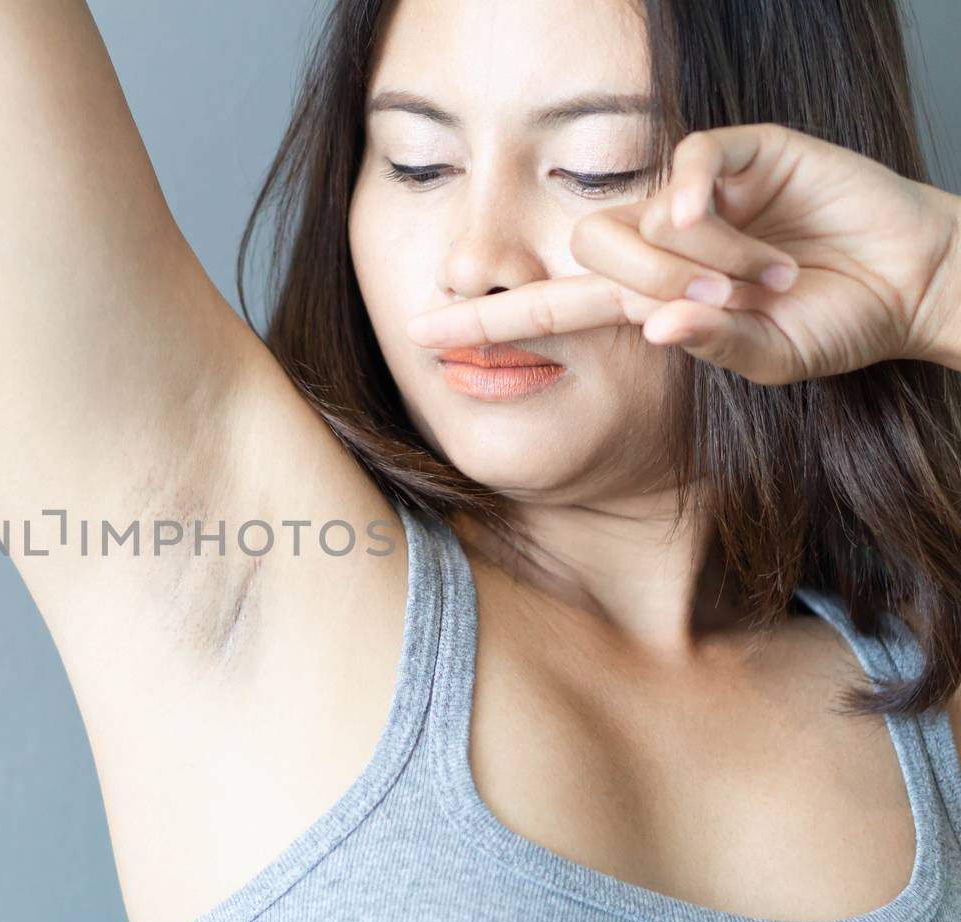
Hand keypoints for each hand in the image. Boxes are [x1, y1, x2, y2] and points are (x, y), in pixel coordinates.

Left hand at [405, 123, 960, 383]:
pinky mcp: (738, 153)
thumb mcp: (770, 357)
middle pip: (589, 254)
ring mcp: (690, 195)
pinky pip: (682, 162)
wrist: (910, 281)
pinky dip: (694, 194)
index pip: (551, 306)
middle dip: (647, 287)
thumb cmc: (836, 321)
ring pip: (634, 218)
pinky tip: (722, 218)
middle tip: (729, 300)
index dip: (490, 320)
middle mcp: (656, 242)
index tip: (422, 336)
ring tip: (767, 274)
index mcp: (648, 297)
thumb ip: (714, 346)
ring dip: (695, 258)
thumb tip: (661, 324)